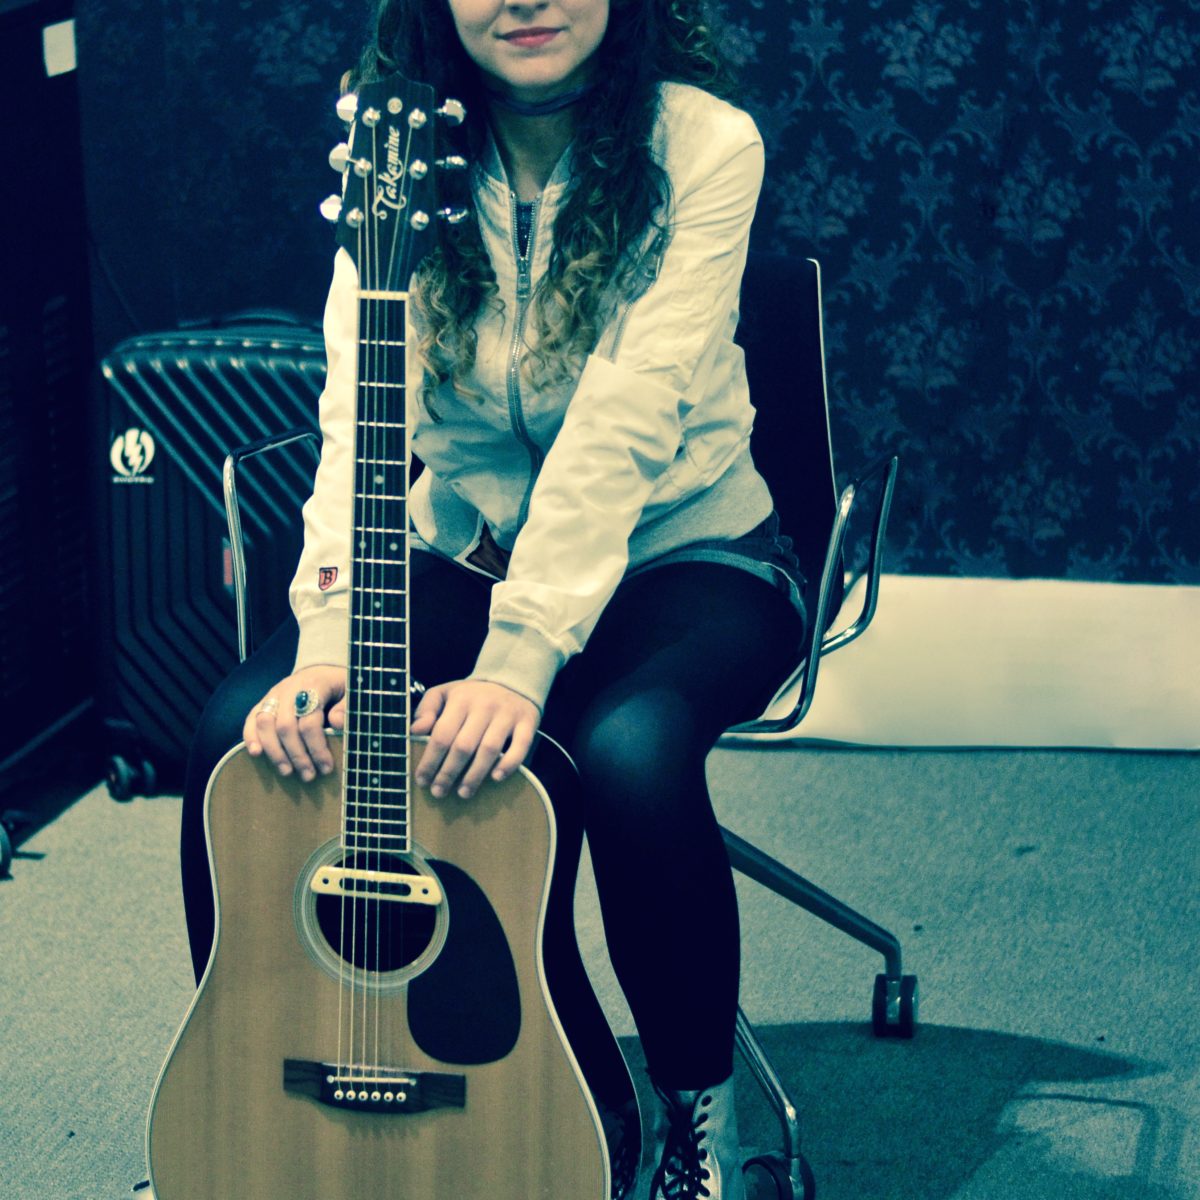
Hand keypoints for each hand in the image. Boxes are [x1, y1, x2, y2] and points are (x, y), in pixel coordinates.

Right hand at [244, 664, 348, 782]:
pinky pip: (251, 718)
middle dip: (297, 755)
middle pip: (285, 726)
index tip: (326, 767)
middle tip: (308, 775)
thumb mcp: (351, 691)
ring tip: (287, 772)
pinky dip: (250, 736)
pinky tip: (256, 754)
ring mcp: (274, 694)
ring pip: (265, 723)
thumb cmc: (339, 686)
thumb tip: (336, 723)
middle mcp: (290, 688)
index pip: (309, 721)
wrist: (322, 671)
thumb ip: (347, 706)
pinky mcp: (264, 700)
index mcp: (314, 684)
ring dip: (274, 752)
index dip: (317, 747)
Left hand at [411, 679, 539, 799]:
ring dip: (475, 775)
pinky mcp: (527, 722)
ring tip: (463, 792)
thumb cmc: (472, 695)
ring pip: (489, 749)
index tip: (422, 780)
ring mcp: (507, 715)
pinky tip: (496, 778)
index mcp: (461, 699)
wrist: (512, 678)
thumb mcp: (445, 692)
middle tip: (439, 792)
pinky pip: (521, 746)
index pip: (442, 734)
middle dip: (449, 772)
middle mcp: (484, 706)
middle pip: (464, 745)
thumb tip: (415, 731)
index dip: (430, 760)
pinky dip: (509, 764)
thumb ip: (426, 709)